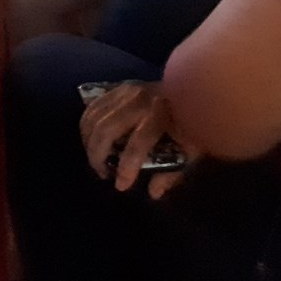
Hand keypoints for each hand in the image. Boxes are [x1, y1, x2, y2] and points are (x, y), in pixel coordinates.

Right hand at [80, 81, 195, 197]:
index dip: (126, 167)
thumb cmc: (193, 121)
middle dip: (98, 156)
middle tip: (102, 173)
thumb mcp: (191, 150)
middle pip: (107, 130)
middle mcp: (139, 101)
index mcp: (161, 116)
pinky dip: (86, 126)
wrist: (194, 87)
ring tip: (96, 159)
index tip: (120, 186)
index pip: (138, 144)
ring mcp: (126, 91)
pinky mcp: (118, 87)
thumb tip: (153, 192)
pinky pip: (93, 107)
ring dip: (89, 142)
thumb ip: (172, 172)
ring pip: (94, 118)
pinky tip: (91, 140)